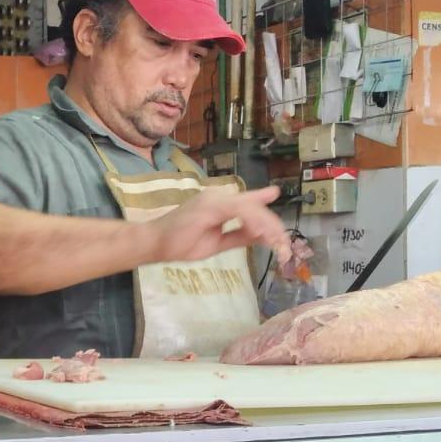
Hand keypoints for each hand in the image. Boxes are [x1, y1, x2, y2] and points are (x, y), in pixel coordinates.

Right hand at [148, 186, 290, 266]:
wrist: (156, 244)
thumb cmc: (181, 244)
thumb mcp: (218, 243)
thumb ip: (239, 237)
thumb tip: (262, 237)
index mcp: (220, 204)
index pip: (250, 205)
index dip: (269, 214)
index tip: (284, 226)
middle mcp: (219, 196)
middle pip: (254, 207)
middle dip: (272, 226)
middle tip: (284, 245)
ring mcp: (214, 199)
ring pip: (250, 208)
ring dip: (267, 225)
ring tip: (278, 242)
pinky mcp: (210, 206)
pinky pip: (238, 211)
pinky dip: (253, 222)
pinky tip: (262, 234)